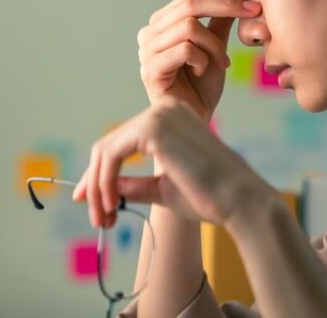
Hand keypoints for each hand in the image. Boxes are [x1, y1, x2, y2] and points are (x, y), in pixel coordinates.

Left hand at [71, 97, 272, 228]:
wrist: (238, 200)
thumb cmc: (209, 196)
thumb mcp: (162, 188)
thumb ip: (135, 184)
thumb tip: (105, 189)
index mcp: (171, 118)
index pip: (122, 142)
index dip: (99, 174)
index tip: (88, 202)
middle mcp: (164, 109)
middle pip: (109, 145)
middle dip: (95, 184)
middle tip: (96, 218)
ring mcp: (158, 114)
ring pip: (105, 151)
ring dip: (98, 188)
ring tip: (104, 218)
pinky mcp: (152, 127)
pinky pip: (111, 155)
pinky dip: (104, 182)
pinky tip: (112, 205)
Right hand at [136, 0, 260, 122]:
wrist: (195, 120)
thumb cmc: (202, 86)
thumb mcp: (215, 46)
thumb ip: (219, 20)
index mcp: (162, 22)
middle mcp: (149, 33)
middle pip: (189, 4)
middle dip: (226, 5)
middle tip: (253, 11)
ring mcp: (147, 51)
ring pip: (189, 27)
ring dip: (214, 44)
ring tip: (222, 61)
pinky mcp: (151, 70)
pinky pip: (185, 50)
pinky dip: (203, 59)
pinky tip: (203, 71)